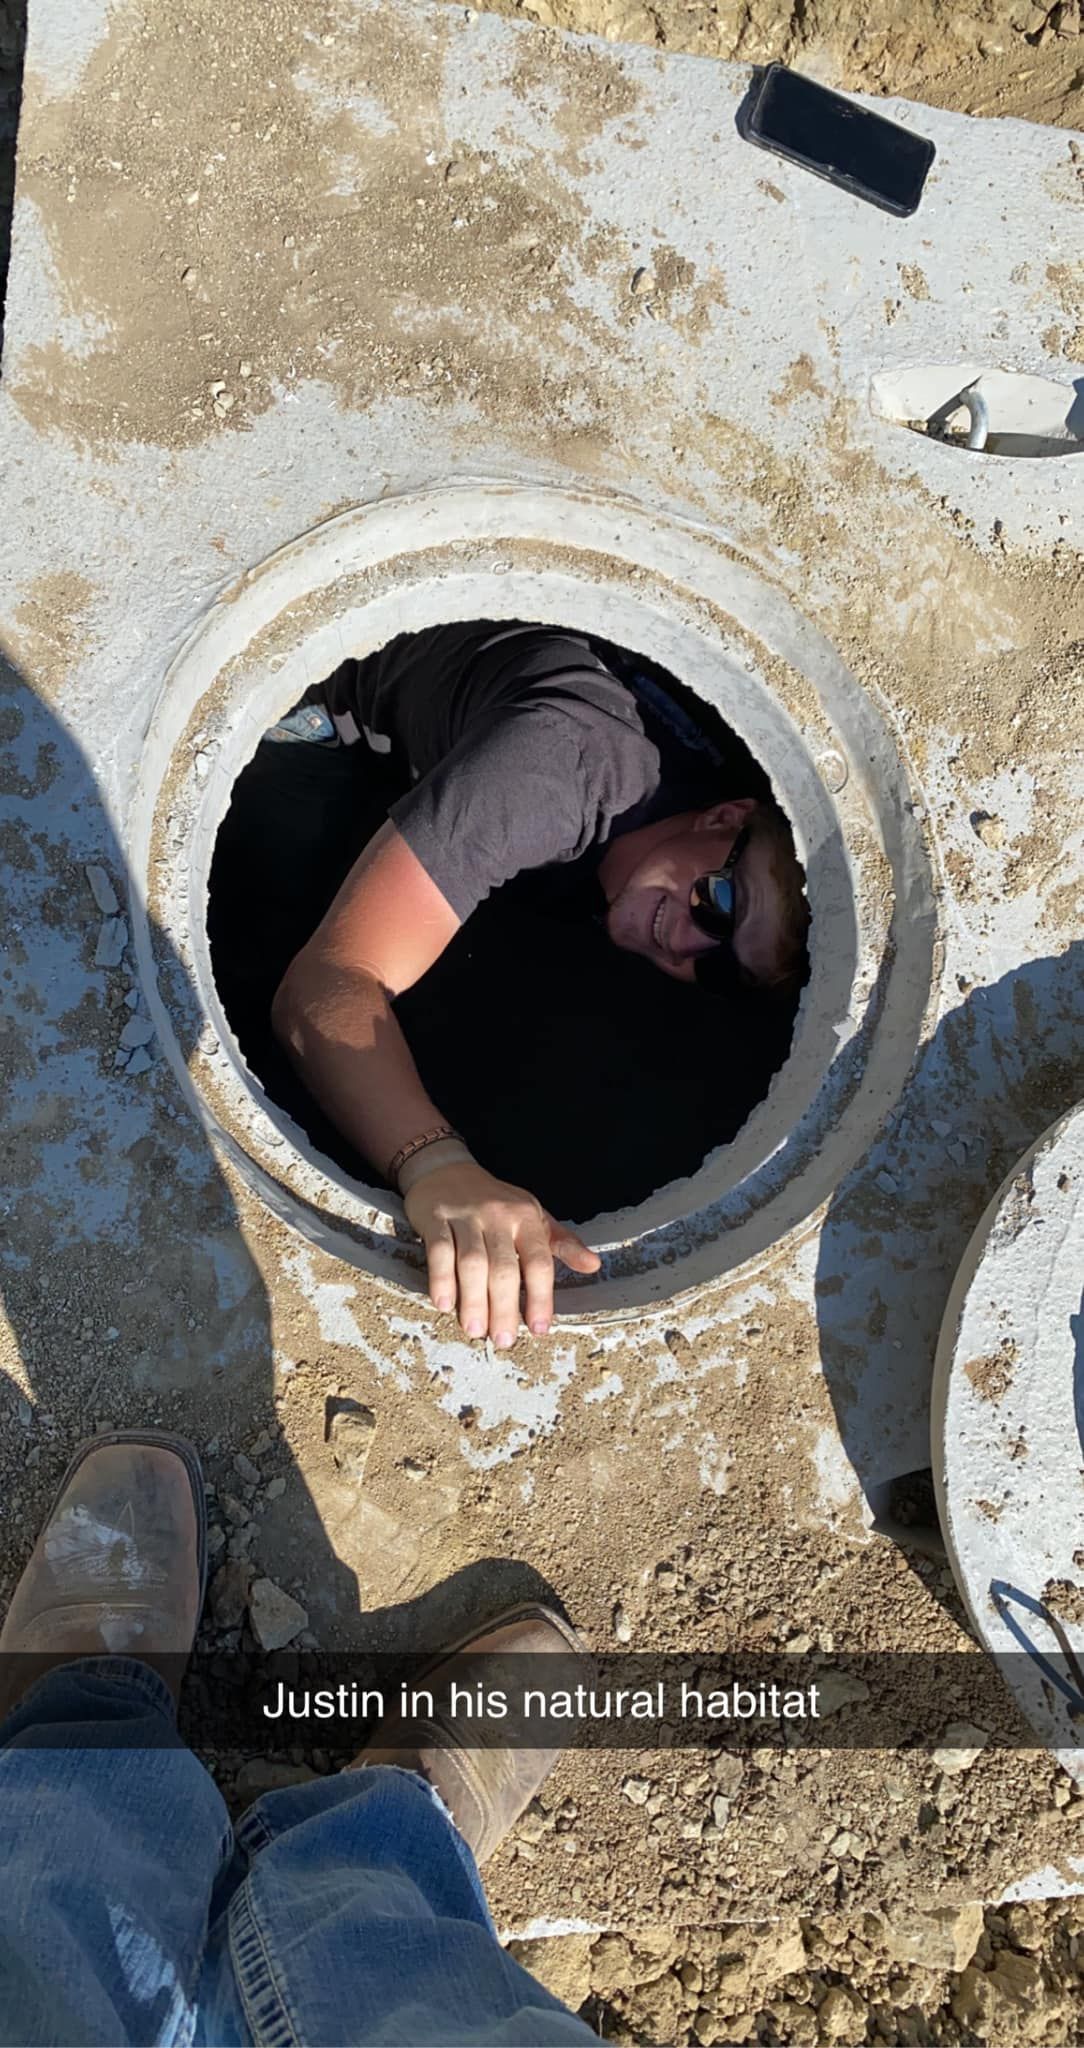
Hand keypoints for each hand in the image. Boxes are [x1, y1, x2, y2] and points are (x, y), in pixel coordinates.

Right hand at [403, 1161, 600, 1346]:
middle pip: (504, 1268)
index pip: (538, 1261)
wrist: (446, 1169)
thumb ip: (562, 1243)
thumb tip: (593, 1266)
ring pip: (472, 1263)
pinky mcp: (435, 1218)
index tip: (539, 1329)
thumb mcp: (533, 1216)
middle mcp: (498, 1215)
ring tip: (475, 1330)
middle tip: (503, 1340)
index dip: (540, 1297)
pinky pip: (439, 1251)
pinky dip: (441, 1279)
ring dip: (474, 1300)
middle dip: (505, 1307)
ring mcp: (465, 1216)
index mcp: (526, 1217)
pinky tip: (444, 1304)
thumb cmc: (496, 1202)